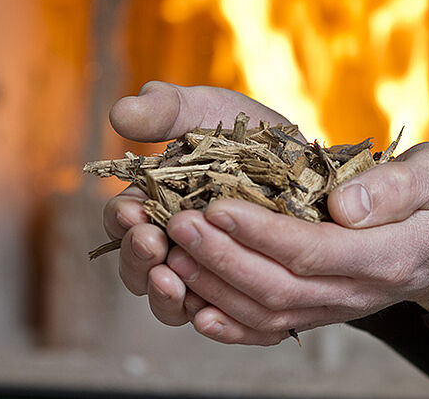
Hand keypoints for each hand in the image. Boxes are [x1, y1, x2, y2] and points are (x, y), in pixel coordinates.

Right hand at [103, 81, 300, 326]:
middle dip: (138, 258)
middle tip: (151, 244)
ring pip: (170, 299)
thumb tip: (119, 113)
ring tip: (172, 280)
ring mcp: (205, 272)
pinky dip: (207, 318)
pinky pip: (215, 318)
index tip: (131, 211)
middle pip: (138, 265)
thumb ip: (165, 109)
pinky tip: (207, 312)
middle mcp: (174, 243)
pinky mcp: (237, 293)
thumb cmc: (251, 134)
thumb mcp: (209, 111)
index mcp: (156, 203)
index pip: (122, 221)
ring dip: (163, 294)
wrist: (309, 162)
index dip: (120, 219)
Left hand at [161, 142, 428, 344]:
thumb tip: (343, 206)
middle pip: (279, 287)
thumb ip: (397, 187)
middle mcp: (358, 291)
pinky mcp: (323, 310)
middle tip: (179, 223)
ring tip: (172, 253)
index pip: (312, 251)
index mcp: (388, 254)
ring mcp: (338, 307)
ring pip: (268, 312)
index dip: (260, 233)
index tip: (216, 206)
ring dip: (215, 287)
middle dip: (223, 258)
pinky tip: (197, 309)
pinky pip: (274, 330)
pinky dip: (232, 327)